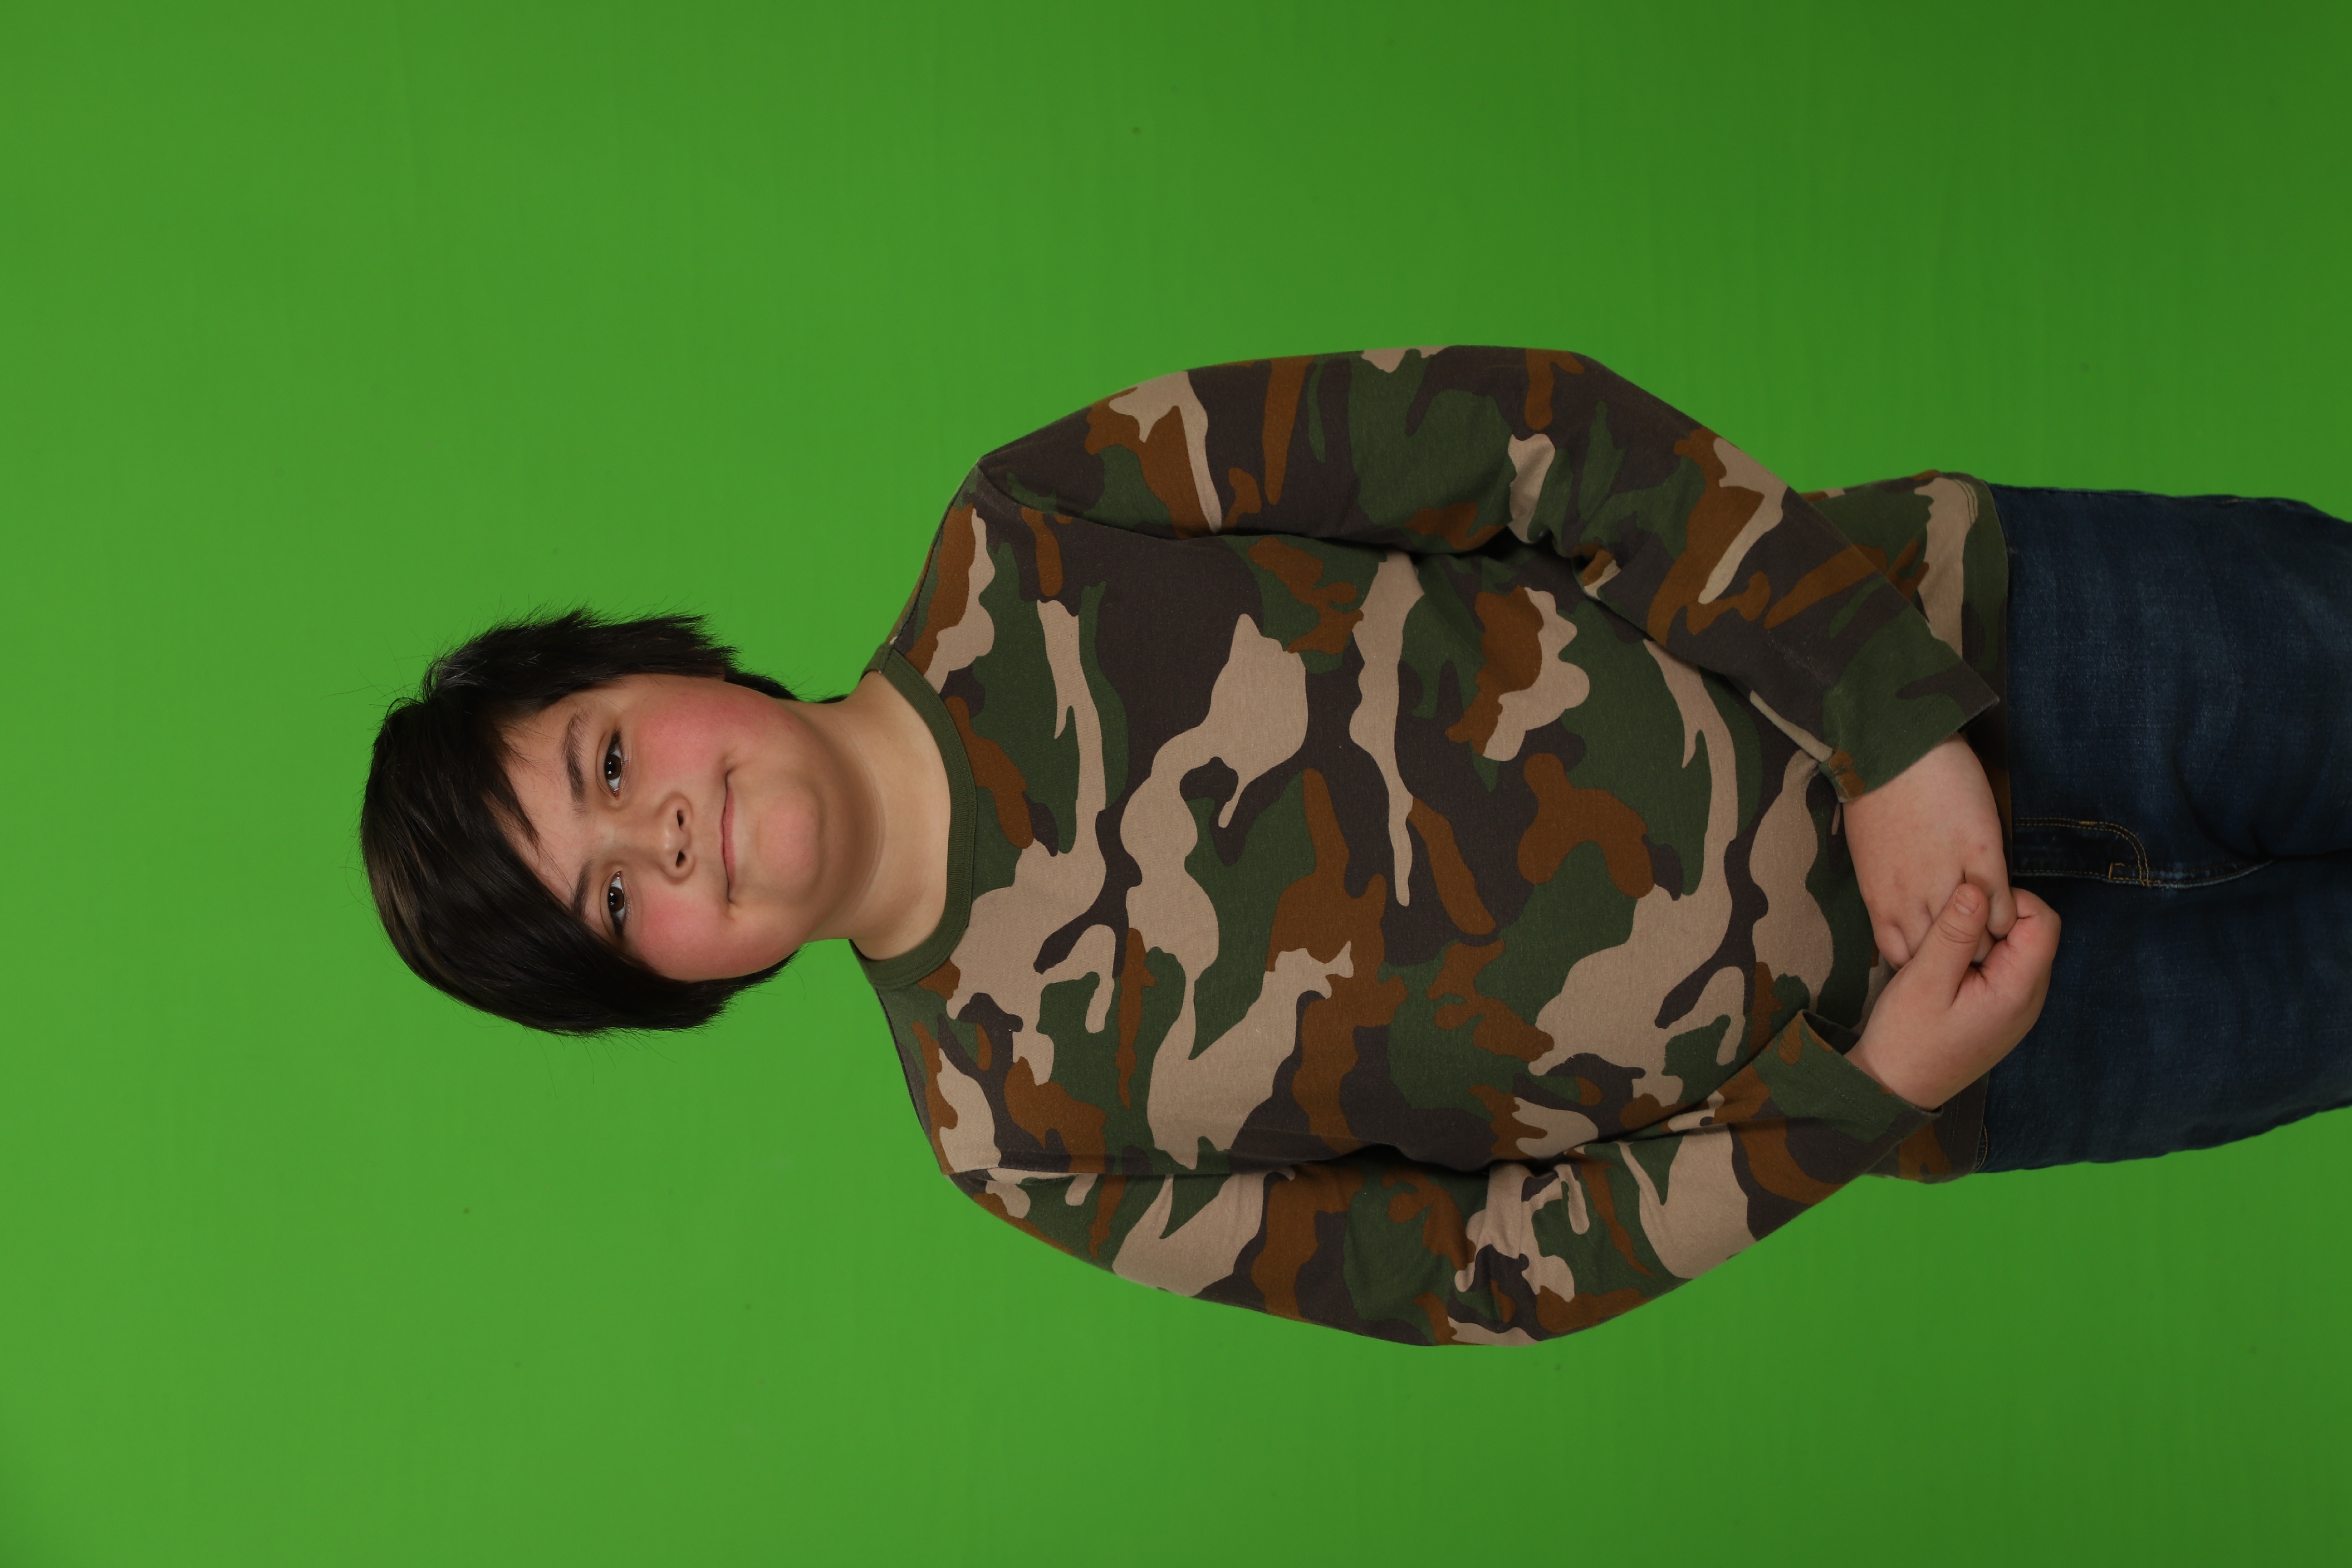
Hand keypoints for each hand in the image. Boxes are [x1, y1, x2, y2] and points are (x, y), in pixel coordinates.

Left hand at [1843, 735, 2014, 967]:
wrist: (1893, 746)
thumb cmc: (1876, 796)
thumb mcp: (1871, 857)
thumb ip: (1890, 891)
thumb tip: (1908, 910)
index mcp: (1881, 899)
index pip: (1904, 956)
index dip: (1926, 962)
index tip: (1941, 958)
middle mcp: (1911, 897)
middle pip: (1943, 956)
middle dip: (1960, 960)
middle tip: (1977, 954)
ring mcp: (1946, 876)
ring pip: (1974, 937)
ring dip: (1987, 940)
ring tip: (1996, 936)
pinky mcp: (1980, 851)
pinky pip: (2000, 902)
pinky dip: (2007, 914)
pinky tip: (2008, 910)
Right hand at [1847, 881, 2060, 1108]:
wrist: (1896, 1088)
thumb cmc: (1907, 1037)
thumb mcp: (1924, 979)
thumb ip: (1954, 933)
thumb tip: (1975, 888)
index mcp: (2017, 990)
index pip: (2043, 921)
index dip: (2007, 901)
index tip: (1964, 907)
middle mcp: (2030, 1000)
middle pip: (2035, 933)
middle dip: (1996, 917)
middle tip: (1949, 926)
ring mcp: (2019, 1009)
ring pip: (2020, 949)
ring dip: (1986, 937)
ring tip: (1945, 947)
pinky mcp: (2003, 1012)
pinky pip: (2007, 969)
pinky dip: (1982, 956)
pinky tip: (1949, 966)